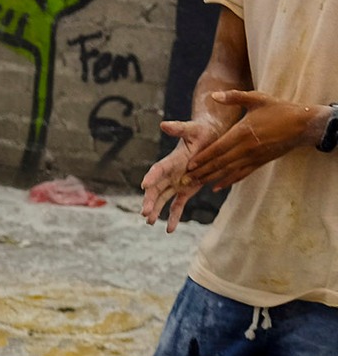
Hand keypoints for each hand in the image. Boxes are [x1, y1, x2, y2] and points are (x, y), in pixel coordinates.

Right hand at [140, 115, 220, 230]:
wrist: (211, 137)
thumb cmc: (202, 131)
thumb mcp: (193, 129)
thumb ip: (179, 128)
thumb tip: (164, 124)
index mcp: (171, 160)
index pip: (158, 169)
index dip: (152, 176)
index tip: (144, 185)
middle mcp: (170, 173)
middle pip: (156, 189)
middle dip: (150, 200)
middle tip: (144, 212)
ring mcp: (177, 183)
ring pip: (163, 199)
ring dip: (156, 210)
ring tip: (149, 222)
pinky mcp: (186, 190)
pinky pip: (177, 206)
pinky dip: (173, 217)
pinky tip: (169, 230)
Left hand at [184, 90, 327, 190]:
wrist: (304, 124)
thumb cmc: (280, 109)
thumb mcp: (257, 99)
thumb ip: (234, 97)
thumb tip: (213, 95)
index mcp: (242, 133)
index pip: (217, 149)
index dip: (202, 158)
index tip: (188, 165)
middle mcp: (246, 148)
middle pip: (219, 163)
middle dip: (201, 172)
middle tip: (185, 180)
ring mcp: (254, 157)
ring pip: (228, 171)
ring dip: (211, 178)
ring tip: (195, 184)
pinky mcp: (260, 162)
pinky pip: (241, 174)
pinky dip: (228, 181)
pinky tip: (217, 187)